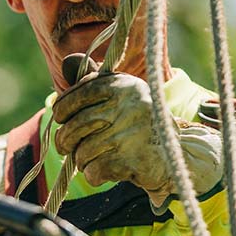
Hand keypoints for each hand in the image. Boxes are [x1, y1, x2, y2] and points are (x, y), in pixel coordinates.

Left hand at [52, 71, 222, 203]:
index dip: (62, 108)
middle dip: (64, 139)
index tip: (59, 117)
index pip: (81, 93)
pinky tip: (102, 171)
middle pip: (77, 124)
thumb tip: (67, 61)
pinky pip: (95, 170)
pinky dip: (93, 174)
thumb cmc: (140, 124)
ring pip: (83, 151)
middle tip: (64, 146)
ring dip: (81, 160)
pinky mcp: (135, 160)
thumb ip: (95, 84)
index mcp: (125, 85)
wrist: (176, 157)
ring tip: (88, 160)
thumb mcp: (123, 98)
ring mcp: (133, 133)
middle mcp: (131, 105)